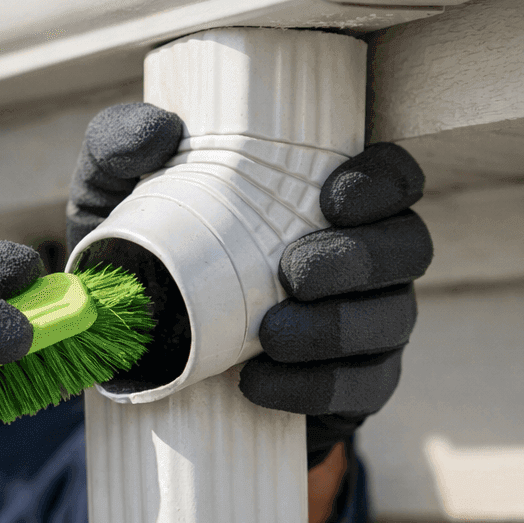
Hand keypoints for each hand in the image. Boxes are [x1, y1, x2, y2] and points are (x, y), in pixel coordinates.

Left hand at [64, 103, 432, 465]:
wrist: (131, 362)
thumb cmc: (138, 255)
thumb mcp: (115, 196)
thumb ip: (120, 145)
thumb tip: (159, 132)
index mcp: (325, 202)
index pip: (393, 180)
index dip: (384, 183)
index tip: (333, 198)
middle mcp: (363, 259)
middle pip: (408, 248)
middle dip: (361, 259)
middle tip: (295, 273)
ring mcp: (365, 327)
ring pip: (391, 322)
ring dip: (337, 328)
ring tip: (270, 336)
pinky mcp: (348, 390)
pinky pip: (359, 390)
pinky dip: (311, 387)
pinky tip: (259, 383)